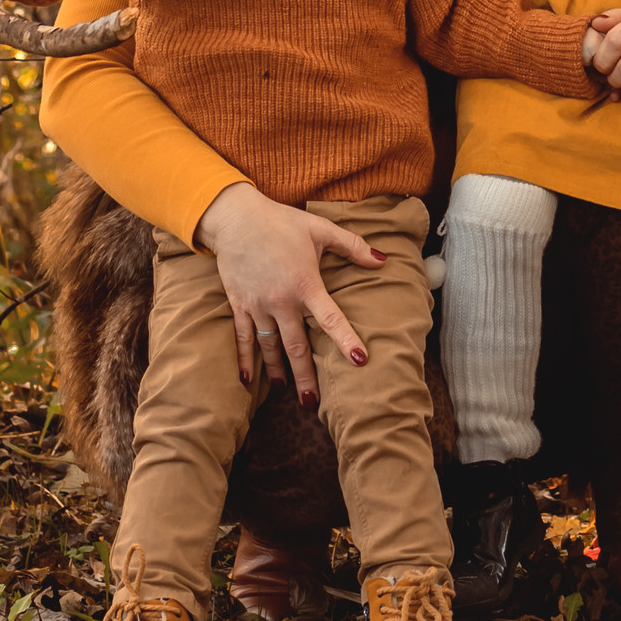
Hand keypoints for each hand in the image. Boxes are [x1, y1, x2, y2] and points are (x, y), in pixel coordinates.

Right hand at [196, 183, 384, 400]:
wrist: (237, 218)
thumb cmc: (282, 223)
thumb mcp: (321, 230)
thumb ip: (353, 246)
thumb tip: (383, 258)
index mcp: (305, 284)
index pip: (330, 318)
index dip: (345, 339)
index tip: (359, 360)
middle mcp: (281, 300)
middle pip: (297, 346)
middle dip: (306, 375)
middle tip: (312, 402)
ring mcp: (258, 306)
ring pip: (271, 347)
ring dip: (278, 372)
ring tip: (287, 392)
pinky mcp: (240, 305)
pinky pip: (244, 338)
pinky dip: (245, 360)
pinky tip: (248, 380)